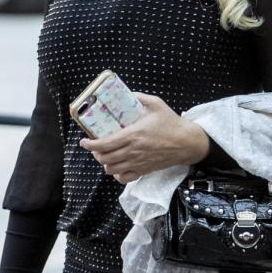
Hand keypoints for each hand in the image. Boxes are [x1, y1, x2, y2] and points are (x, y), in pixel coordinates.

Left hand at [79, 93, 209, 183]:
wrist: (187, 143)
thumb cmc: (172, 123)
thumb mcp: (156, 104)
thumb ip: (139, 97)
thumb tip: (126, 94)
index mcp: (133, 135)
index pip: (104, 144)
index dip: (89, 145)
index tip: (84, 141)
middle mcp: (133, 151)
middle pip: (105, 158)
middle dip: (95, 153)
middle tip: (95, 146)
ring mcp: (138, 163)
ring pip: (112, 169)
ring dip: (105, 163)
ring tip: (105, 156)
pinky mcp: (144, 170)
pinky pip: (124, 178)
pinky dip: (117, 174)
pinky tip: (118, 167)